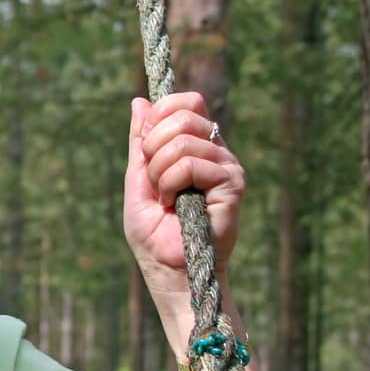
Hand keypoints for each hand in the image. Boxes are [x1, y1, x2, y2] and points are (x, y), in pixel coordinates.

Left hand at [123, 92, 243, 296]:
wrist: (167, 268)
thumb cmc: (153, 232)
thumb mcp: (137, 178)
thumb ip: (139, 142)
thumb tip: (139, 102)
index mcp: (194, 145)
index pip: (187, 102)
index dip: (161, 113)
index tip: (145, 144)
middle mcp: (215, 151)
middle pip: (183, 114)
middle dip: (152, 147)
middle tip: (154, 181)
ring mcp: (226, 165)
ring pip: (183, 140)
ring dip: (159, 172)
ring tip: (164, 198)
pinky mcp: (232, 183)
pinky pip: (193, 163)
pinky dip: (171, 183)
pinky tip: (175, 204)